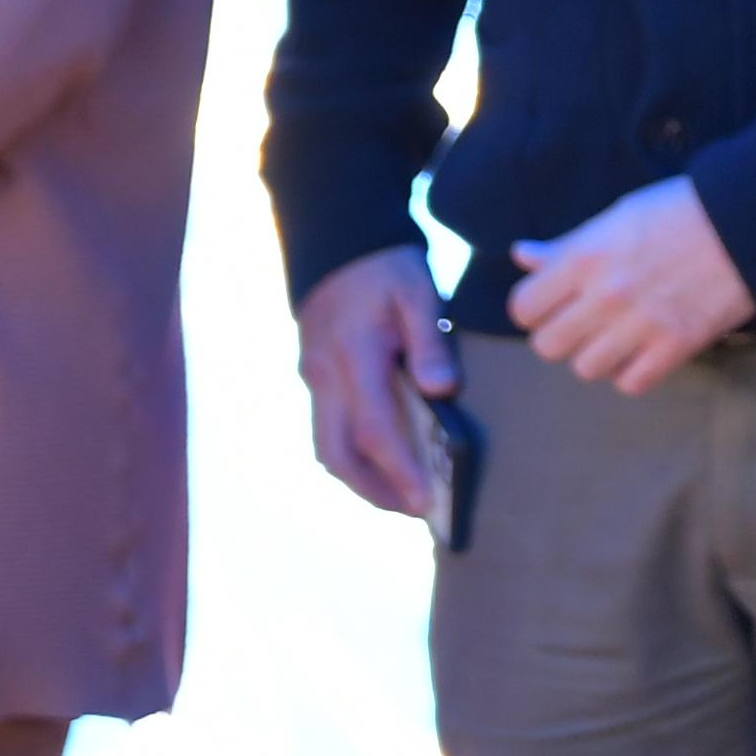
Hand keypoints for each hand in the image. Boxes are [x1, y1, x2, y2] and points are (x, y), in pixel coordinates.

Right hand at [298, 245, 455, 517]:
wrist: (339, 244)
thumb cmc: (387, 269)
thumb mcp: (419, 293)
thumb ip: (430, 342)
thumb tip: (442, 390)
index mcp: (355, 357)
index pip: (374, 428)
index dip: (398, 469)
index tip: (425, 500)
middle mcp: (325, 376)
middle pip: (337, 454)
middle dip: (374, 490)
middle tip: (415, 511)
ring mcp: (313, 380)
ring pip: (327, 448)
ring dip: (360, 479)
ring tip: (402, 497)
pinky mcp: (314, 379)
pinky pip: (327, 431)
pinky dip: (352, 455)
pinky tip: (382, 463)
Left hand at [511, 177, 755, 393]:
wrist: (750, 221)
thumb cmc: (681, 210)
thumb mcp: (618, 216)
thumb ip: (567, 244)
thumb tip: (522, 256)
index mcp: (585, 258)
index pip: (524, 308)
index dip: (535, 308)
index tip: (554, 303)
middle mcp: (605, 296)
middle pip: (549, 346)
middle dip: (563, 334)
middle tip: (586, 321)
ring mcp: (641, 325)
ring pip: (586, 369)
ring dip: (598, 355)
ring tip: (618, 336)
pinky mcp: (676, 346)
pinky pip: (630, 382)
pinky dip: (633, 371)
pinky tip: (645, 349)